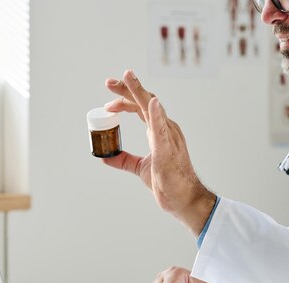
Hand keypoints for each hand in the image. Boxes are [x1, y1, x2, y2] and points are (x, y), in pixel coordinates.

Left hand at [103, 69, 215, 236]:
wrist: (183, 199)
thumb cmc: (168, 183)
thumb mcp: (140, 167)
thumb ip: (124, 160)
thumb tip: (105, 156)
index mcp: (160, 132)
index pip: (141, 108)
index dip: (125, 101)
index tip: (107, 103)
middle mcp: (166, 129)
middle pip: (145, 102)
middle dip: (127, 89)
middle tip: (109, 82)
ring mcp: (168, 137)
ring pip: (152, 108)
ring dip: (139, 92)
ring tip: (127, 77)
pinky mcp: (167, 150)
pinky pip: (161, 130)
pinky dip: (156, 115)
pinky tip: (152, 102)